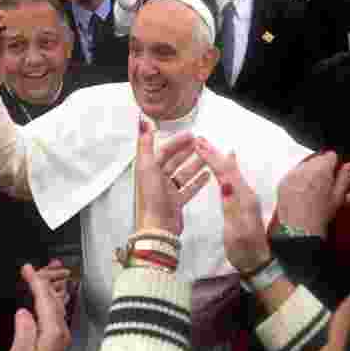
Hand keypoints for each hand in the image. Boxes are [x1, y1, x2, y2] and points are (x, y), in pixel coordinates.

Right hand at [0, 263, 71, 350]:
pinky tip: (46, 300)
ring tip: (42, 275)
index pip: (45, 301)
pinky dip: (50, 302)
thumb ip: (24, 330)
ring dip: (49, 290)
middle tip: (30, 267)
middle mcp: (61, 334)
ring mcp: (60, 340)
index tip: (26, 268)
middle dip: (44, 281)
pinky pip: (56, 316)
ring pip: (58, 307)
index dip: (36, 282)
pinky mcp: (56, 345)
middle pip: (55, 300)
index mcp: (52, 334)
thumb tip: (25, 311)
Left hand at [135, 121, 209, 235]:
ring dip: (195, 165)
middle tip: (201, 143)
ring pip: (183, 174)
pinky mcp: (176, 203)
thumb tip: (142, 122)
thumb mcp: (147, 168)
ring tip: (208, 157)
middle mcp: (157, 180)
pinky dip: (197, 182)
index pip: (164, 151)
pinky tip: (207, 175)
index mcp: (149, 170)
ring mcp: (167, 192)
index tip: (190, 135)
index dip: (176, 142)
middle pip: (174, 161)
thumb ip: (145, 144)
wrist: (158, 228)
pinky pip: (188, 189)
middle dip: (187, 151)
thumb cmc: (151, 199)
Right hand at [194, 137, 271, 272]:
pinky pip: (233, 178)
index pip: (226, 173)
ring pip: (231, 171)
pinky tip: (228, 160)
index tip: (198, 145)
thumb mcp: (235, 232)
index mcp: (244, 199)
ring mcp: (247, 198)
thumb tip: (225, 182)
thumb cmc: (243, 251)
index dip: (212, 158)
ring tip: (206, 146)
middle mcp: (247, 195)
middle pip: (229, 169)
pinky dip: (226, 167)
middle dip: (214, 153)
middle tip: (199, 139)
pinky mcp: (245, 202)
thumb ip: (231, 207)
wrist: (258, 263)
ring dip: (218, 157)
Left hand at [276, 152, 349, 236]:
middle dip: (321, 168)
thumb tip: (347, 167)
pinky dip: (298, 180)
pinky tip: (302, 193)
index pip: (330, 155)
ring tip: (312, 191)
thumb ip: (343, 178)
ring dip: (309, 173)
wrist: (298, 229)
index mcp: (321, 171)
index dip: (333, 164)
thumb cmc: (319, 216)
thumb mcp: (337, 198)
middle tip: (323, 184)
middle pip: (316, 159)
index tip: (333, 172)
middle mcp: (305, 170)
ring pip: (304, 166)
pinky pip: (293, 174)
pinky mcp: (283, 181)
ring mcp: (292, 175)